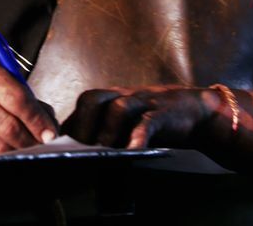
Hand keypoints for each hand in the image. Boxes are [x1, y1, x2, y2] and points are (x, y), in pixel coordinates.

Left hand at [62, 85, 220, 148]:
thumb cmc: (154, 121)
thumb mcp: (127, 124)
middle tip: (75, 150)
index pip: (81, 107)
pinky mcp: (163, 112)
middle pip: (92, 99)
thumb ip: (104, 134)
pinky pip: (148, 122)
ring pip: (118, 107)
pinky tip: (133, 151)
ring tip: (100, 152)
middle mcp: (123, 96)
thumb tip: (76, 156)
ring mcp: (144, 102)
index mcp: (111, 99)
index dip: (68, 125)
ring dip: (106, 131)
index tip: (57, 147)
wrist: (195, 110)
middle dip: (81, 124)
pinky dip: (139, 136)